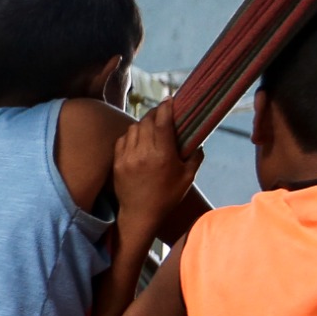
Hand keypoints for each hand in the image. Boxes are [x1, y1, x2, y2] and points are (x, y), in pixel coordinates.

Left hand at [112, 104, 200, 226]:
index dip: (166, 107)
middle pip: (147, 121)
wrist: (140, 215)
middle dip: (156, 113)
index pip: (163, 122)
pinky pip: (123, 138)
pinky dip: (131, 134)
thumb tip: (199, 140)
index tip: (170, 99)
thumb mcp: (187, 178)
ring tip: (151, 126)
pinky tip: (138, 138)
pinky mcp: (117, 162)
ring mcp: (128, 157)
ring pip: (134, 128)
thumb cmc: (167, 197)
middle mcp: (143, 154)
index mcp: (163, 156)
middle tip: (162, 112)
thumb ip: (195, 157)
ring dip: (143, 123)